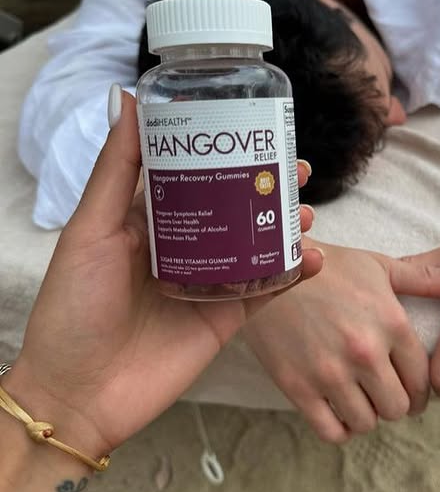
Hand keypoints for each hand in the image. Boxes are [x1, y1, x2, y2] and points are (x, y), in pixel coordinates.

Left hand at [7, 90, 322, 455]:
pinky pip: (267, 290)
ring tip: (307, 211)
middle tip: (300, 169)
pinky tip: (313, 258)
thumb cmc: (74, 307)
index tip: (256, 127)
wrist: (80, 394)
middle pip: (236, 205)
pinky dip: (293, 274)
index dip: (226, 151)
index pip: (194, 174)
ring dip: (286, 226)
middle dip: (269, 186)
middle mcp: (184, 245)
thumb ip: (116, 169)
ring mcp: (209, 281)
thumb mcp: (91, 230)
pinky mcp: (226, 317)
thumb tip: (125, 96)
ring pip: (258, 244)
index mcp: (148, 219)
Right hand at [242, 243, 439, 441]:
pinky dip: (339, 427)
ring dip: (366, 415)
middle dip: (395, 403)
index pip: (424, 381)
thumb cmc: (329, 266)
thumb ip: (431, 280)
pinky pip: (331, 431)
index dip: (420, 390)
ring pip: (367, 423)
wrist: (268, 269)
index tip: (409, 387)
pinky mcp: (298, 387)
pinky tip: (336, 408)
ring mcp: (330, 373)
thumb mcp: (381, 267)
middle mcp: (365, 352)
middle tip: (383, 392)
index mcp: (391, 323)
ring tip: (359, 397)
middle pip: (398, 408)